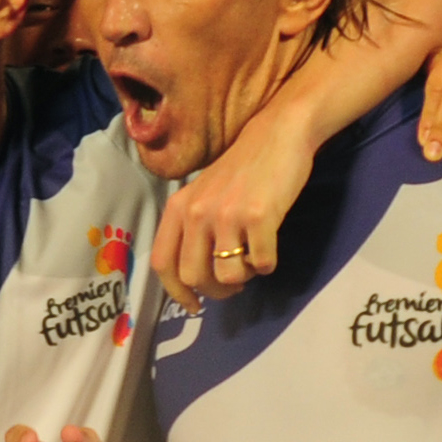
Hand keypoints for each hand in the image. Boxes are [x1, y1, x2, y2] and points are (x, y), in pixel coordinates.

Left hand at [151, 115, 312, 309]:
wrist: (278, 135)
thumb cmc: (241, 169)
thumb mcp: (202, 194)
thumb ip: (192, 228)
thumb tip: (195, 278)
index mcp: (178, 208)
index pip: (163, 263)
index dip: (176, 293)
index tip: (193, 306)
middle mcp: (197, 212)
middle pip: (194, 277)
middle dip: (216, 292)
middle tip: (233, 285)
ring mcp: (228, 214)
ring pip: (229, 277)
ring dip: (243, 278)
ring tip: (251, 260)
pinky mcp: (260, 216)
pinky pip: (261, 263)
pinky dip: (267, 265)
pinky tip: (269, 250)